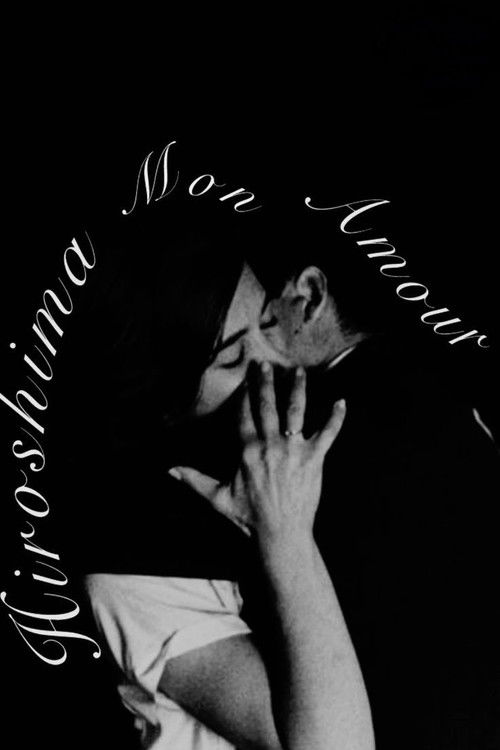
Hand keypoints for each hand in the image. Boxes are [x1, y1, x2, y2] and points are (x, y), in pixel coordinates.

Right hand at [168, 362, 345, 542]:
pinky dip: (336, 418)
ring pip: (296, 411)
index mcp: (247, 451)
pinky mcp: (314, 459)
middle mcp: (270, 445)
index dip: (244, 395)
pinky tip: (342, 402)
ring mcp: (294, 450)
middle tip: (265, 364)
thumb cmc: (248, 518)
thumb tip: (170, 470)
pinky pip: (328, 434)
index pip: (244, 415)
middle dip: (265, 383)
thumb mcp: (217, 498)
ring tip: (298, 371)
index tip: (244, 378)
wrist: (280, 534)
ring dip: (297, 389)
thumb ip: (194, 480)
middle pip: (267, 406)